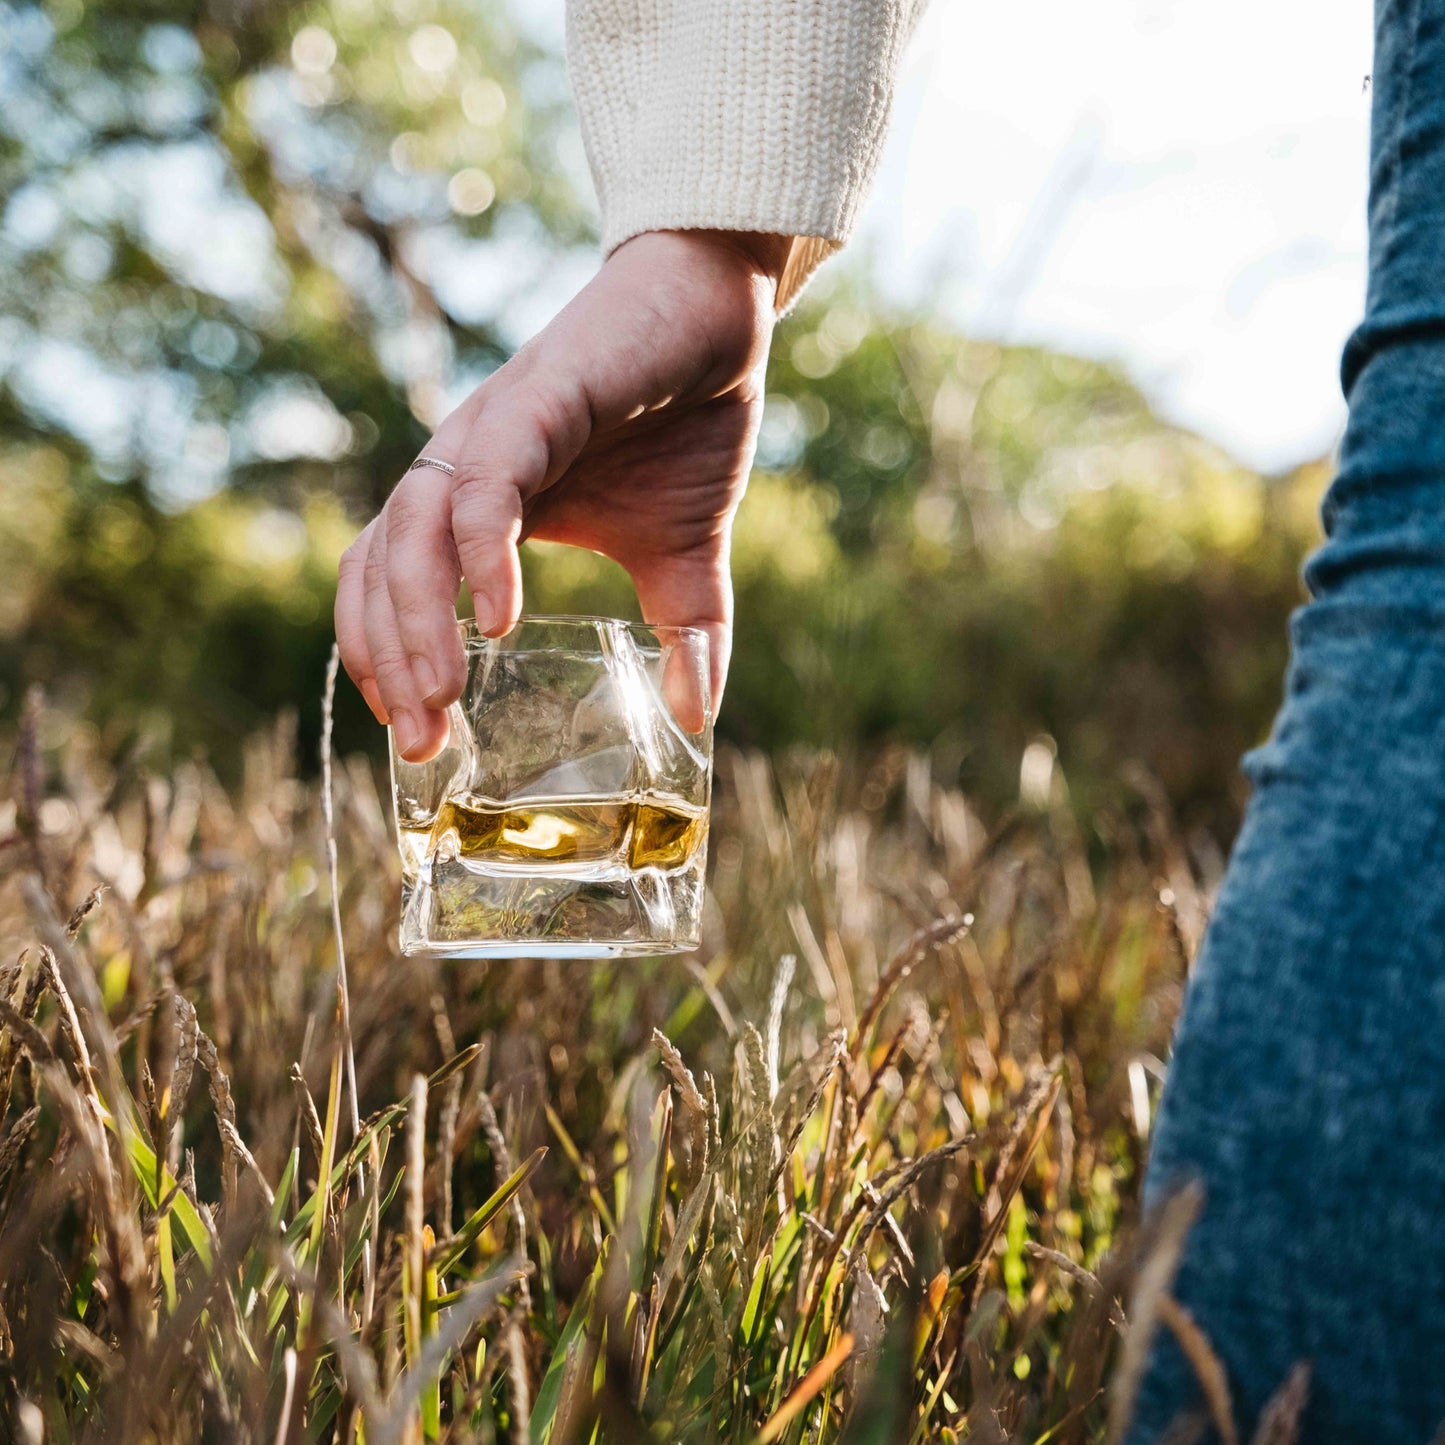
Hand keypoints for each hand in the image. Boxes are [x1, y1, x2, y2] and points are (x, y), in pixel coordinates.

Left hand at [334, 229, 787, 760]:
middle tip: (423, 744)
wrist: (719, 313)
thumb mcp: (684, 554)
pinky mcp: (533, 400)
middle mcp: (464, 468)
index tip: (417, 733)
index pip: (390, 585)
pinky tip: (501, 619)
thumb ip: (685, 634)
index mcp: (482, 504)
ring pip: (410, 533)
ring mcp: (490, 433)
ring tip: (442, 699)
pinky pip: (483, 484)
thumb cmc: (691, 422)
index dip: (387, 657)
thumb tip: (700, 719)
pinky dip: (481, 553)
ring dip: (415, 621)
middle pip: (379, 569)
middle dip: (389, 661)